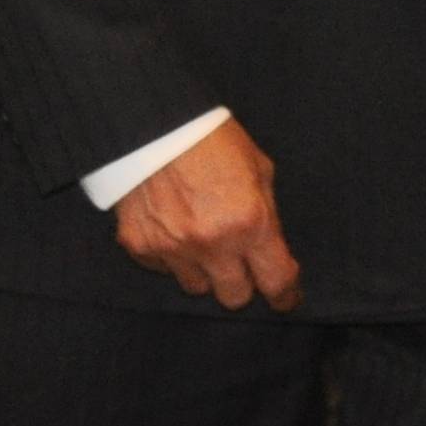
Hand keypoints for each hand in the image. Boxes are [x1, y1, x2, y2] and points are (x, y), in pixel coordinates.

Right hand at [111, 117, 302, 310]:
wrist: (154, 126)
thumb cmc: (216, 143)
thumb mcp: (260, 173)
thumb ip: (266, 215)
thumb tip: (271, 248)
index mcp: (251, 224)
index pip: (275, 280)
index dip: (285, 295)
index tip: (287, 300)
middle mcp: (212, 244)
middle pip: (234, 297)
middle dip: (243, 284)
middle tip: (243, 266)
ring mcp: (172, 249)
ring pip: (197, 288)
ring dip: (206, 272)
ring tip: (205, 242)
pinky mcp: (139, 246)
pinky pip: (163, 270)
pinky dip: (172, 258)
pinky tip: (175, 230)